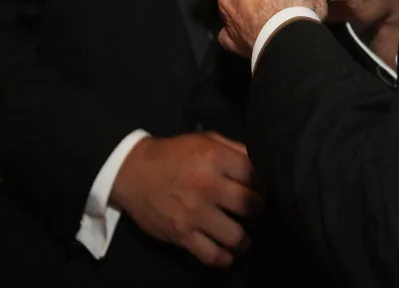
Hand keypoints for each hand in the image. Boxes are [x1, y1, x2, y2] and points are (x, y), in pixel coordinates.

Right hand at [111, 132, 263, 267]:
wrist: (133, 172)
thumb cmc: (174, 154)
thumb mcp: (205, 139)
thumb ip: (234, 149)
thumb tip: (260, 164)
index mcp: (215, 158)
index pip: (255, 176)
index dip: (264, 184)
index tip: (262, 189)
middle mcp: (207, 186)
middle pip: (250, 206)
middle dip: (259, 210)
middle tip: (256, 211)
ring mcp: (194, 213)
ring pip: (236, 236)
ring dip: (245, 239)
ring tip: (244, 237)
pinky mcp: (181, 235)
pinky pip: (212, 255)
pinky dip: (225, 258)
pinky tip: (228, 253)